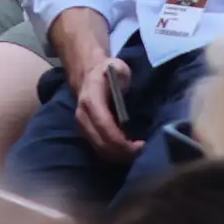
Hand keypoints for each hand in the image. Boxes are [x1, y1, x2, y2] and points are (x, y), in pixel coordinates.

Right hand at [49, 10, 140, 163]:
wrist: (87, 74)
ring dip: (118, 156)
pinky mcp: (84, 131)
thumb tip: (127, 93)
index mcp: (91, 99)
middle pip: (101, 143)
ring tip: (136, 152)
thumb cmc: (107, 71)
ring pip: (99, 149)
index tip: (140, 145)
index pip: (104, 125)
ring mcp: (81, 125)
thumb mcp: (118, 67)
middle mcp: (82, 115)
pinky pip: (98, 149)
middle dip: (123, 153)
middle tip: (142, 151)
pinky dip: (113, 154)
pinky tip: (126, 150)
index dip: (121, 140)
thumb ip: (123, 78)